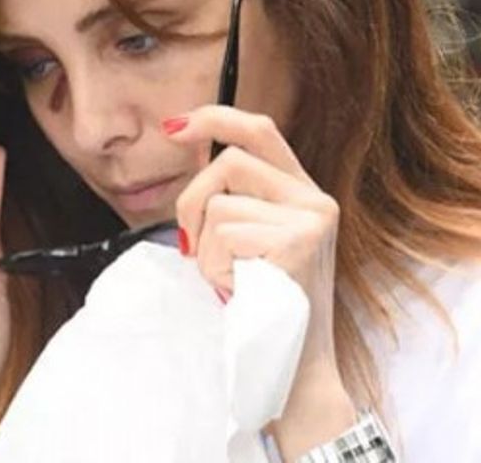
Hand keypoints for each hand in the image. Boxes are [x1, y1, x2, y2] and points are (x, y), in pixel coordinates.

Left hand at [167, 105, 356, 456]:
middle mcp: (315, 200)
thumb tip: (185, 146)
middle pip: (227, 162)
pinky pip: (224, 235)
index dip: (215, 118)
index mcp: (301, 195)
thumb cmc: (258, 310)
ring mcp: (312, 219)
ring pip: (220, 205)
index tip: (173, 126)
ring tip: (232, 282)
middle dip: (191, 202)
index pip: (260, 131)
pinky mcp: (300, 241)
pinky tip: (242, 291)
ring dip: (206, 251)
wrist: (290, 370)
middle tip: (193, 248)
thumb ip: (229, 200)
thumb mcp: (245, 245)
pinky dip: (217, 268)